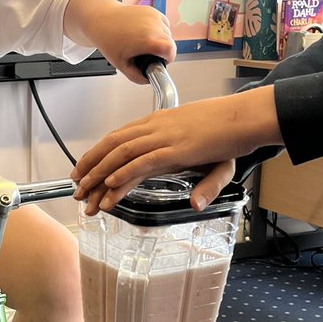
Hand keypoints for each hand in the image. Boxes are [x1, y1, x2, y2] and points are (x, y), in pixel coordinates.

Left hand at [62, 0, 175, 80]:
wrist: (102, 19)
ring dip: (161, 41)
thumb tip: (149, 79)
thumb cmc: (109, 40)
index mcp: (147, 40)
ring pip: (168, 33)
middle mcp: (153, 26)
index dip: (169, 58)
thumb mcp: (122, 65)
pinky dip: (159, 31)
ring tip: (144, 43)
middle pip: (170, 43)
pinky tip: (146, 34)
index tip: (162, 62)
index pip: (170, 50)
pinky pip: (163, 24)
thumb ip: (137, 77)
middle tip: (149, 55)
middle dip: (164, 52)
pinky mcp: (152, 11)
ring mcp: (153, 17)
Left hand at [71, 88, 280, 212]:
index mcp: (158, 124)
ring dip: (100, 175)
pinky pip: (142, 162)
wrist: (247, 118)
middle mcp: (155, 129)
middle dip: (90, 168)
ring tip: (85, 193)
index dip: (97, 154)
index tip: (82, 170)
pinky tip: (110, 185)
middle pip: (112, 146)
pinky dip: (124, 173)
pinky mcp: (175, 150)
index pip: (119, 138)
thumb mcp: (207, 159)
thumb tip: (194, 203)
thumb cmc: (228, 134)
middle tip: (75, 189)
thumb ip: (200, 184)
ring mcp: (164, 139)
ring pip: (121, 155)